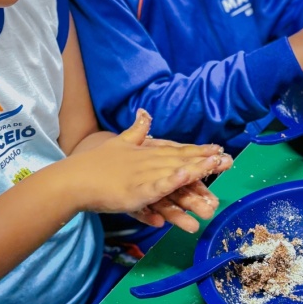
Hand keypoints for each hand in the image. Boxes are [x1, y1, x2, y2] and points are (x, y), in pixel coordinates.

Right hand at [66, 110, 228, 225]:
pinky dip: (170, 181)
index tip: (219, 149)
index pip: (178, 150)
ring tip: (214, 165)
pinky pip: (155, 187)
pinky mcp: (133, 191)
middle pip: (181, 160)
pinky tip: (185, 177)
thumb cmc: (95, 162)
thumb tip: (145, 112)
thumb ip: (136, 130)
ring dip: (194, 168)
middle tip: (228, 160)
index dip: (198, 150)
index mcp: (146, 153)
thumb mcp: (119, 142)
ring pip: (173, 171)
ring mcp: (141, 176)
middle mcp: (147, 162)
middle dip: (205, 160)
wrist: (73, 178)